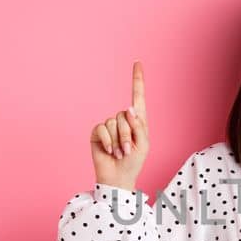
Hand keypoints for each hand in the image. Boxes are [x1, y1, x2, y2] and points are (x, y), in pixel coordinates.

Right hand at [88, 61, 150, 190]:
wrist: (117, 177)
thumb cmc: (133, 162)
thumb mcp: (143, 145)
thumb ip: (139, 126)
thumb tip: (128, 108)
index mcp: (137, 120)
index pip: (137, 96)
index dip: (137, 80)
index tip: (137, 62)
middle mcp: (123, 119)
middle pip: (124, 115)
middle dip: (127, 135)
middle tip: (127, 151)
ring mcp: (109, 125)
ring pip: (113, 122)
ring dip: (118, 141)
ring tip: (119, 153)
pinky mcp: (97, 132)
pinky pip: (102, 128)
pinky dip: (107, 141)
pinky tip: (109, 151)